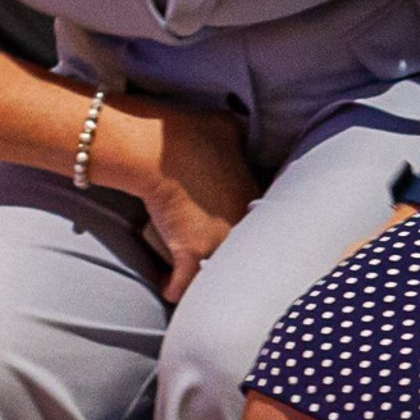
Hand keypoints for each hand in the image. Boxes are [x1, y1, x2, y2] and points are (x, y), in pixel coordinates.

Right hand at [114, 101, 261, 302]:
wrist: (161, 152)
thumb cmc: (192, 133)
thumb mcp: (226, 128)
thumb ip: (235, 136)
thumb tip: (237, 126)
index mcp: (252, 196)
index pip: (258, 221)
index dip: (246, 230)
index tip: (237, 237)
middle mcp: (241, 223)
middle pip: (245, 251)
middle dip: (238, 261)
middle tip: (225, 268)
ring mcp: (218, 241)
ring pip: (221, 271)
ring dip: (211, 280)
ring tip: (201, 286)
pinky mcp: (190, 253)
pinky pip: (185, 283)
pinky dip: (175, 289)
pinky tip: (169, 292)